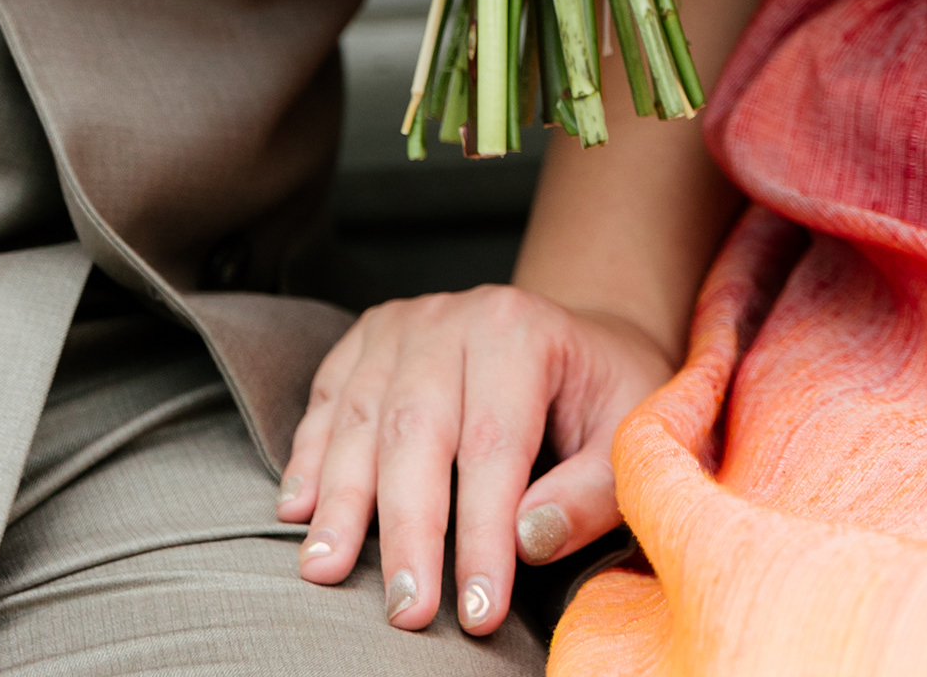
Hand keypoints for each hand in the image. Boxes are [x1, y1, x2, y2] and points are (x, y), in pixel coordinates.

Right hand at [281, 284, 672, 636]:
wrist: (580, 336)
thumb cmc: (605, 392)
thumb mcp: (628, 434)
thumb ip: (590, 492)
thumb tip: (528, 541)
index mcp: (520, 330)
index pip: (493, 446)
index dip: (482, 534)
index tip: (477, 611)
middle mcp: (453, 316)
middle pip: (415, 428)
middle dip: (406, 529)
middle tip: (404, 610)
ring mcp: (404, 322)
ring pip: (361, 414)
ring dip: (340, 499)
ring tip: (325, 568)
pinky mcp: (371, 337)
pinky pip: (330, 394)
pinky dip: (309, 453)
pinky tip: (298, 509)